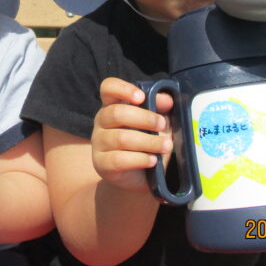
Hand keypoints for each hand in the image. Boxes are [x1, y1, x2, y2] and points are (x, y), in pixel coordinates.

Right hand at [91, 77, 172, 192]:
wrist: (139, 177)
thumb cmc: (147, 144)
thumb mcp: (157, 124)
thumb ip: (160, 108)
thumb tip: (167, 99)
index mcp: (113, 105)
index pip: (108, 88)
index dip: (123, 89)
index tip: (141, 97)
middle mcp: (101, 121)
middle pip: (116, 113)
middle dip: (144, 118)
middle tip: (162, 125)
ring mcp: (98, 143)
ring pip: (121, 138)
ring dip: (149, 142)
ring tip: (166, 146)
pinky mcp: (101, 164)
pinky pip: (119, 159)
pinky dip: (140, 159)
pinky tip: (153, 160)